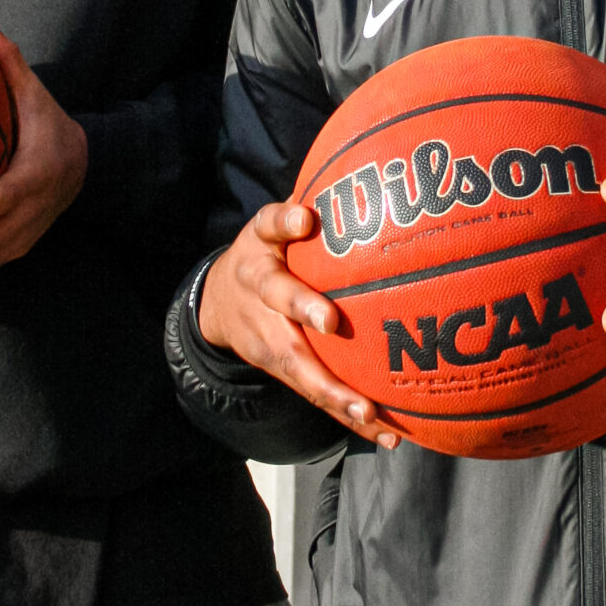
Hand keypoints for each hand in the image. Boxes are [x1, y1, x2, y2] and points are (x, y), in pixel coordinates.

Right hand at [199, 201, 401, 448]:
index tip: (304, 219)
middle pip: (278, 302)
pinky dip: (349, 415)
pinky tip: (388, 433)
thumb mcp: (273, 223)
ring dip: (333, 391)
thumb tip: (361, 173)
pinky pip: (316, 392)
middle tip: (332, 323)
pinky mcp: (280, 369)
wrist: (217, 303)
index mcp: (260, 249)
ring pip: (298, 367)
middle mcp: (259, 293)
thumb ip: (304, 206)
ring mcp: (266, 337)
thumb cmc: (266, 253)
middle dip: (304, 314)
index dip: (285, 223)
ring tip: (369, 413)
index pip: (270, 228)